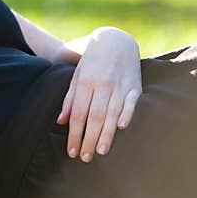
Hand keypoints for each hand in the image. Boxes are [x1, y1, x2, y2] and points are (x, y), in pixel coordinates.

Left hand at [56, 27, 141, 161]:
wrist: (115, 39)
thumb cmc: (92, 62)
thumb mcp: (76, 76)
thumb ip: (70, 98)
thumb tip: (61, 121)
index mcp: (85, 82)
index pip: (78, 113)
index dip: (74, 134)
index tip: (71, 151)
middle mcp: (102, 84)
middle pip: (94, 116)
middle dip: (88, 139)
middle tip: (85, 158)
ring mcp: (119, 84)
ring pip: (112, 112)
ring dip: (106, 134)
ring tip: (100, 152)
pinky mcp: (135, 85)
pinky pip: (132, 101)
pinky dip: (127, 113)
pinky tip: (122, 127)